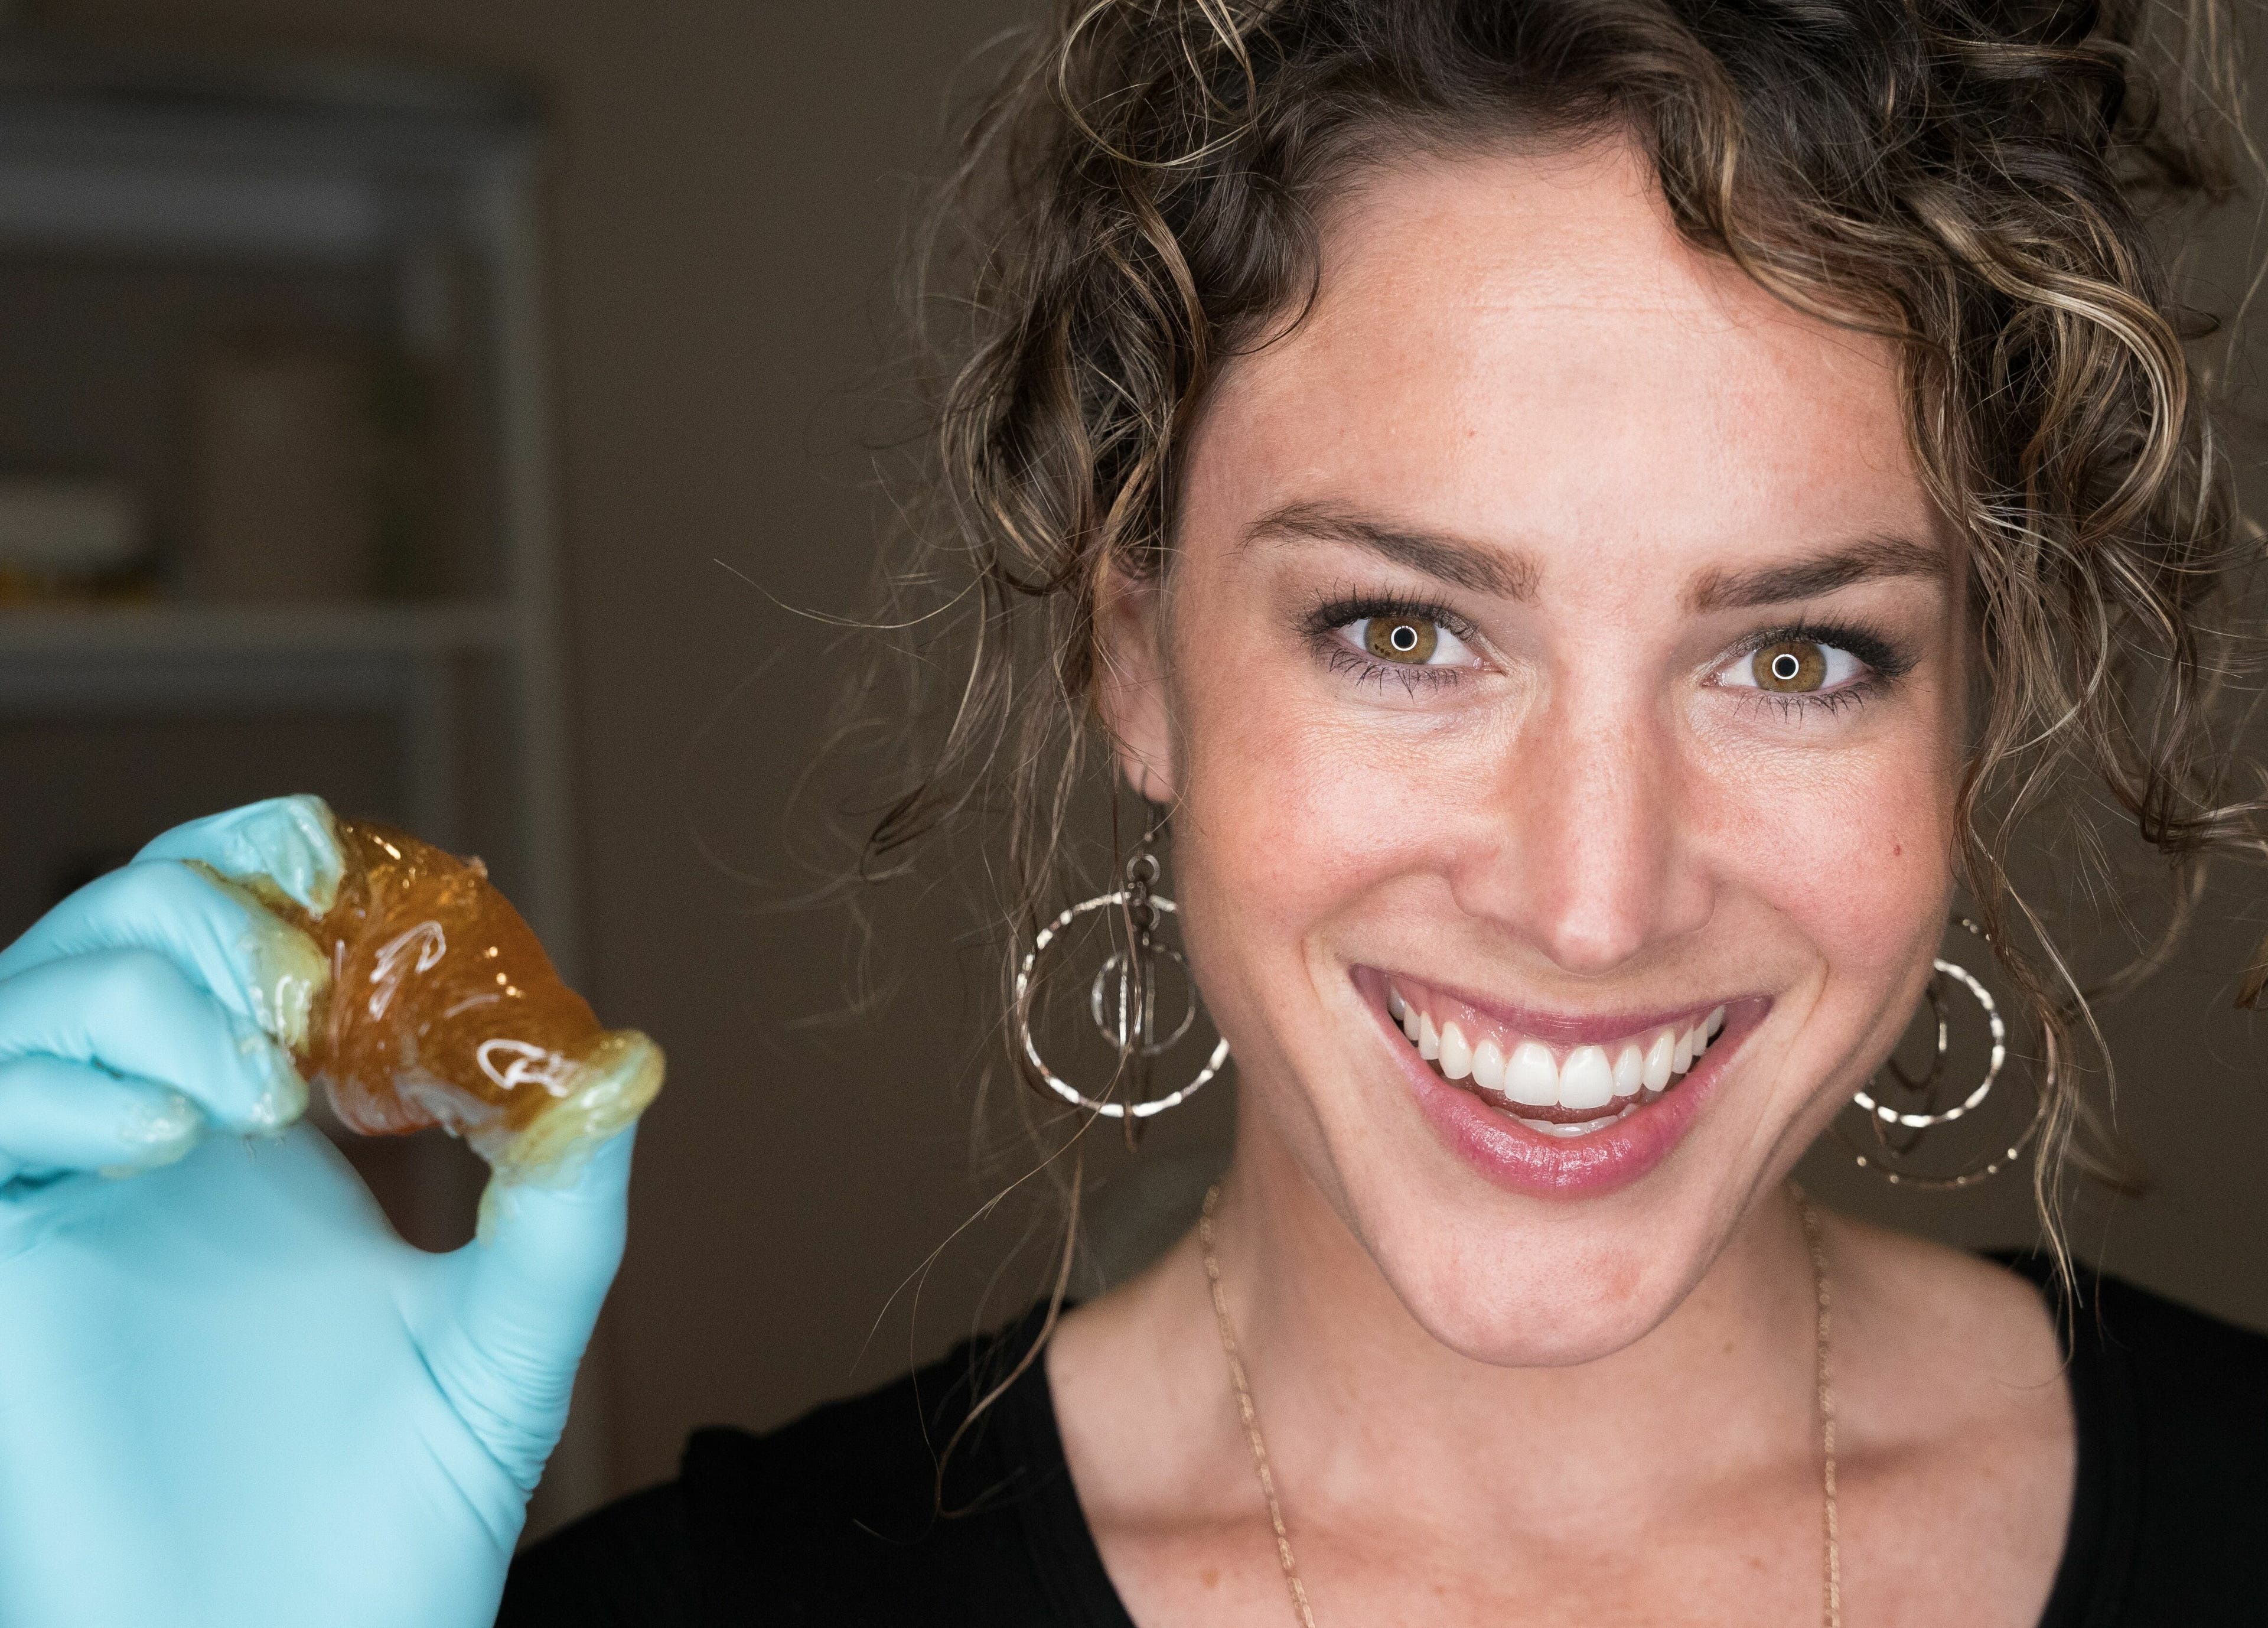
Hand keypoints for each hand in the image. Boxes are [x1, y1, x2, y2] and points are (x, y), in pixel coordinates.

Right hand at [0, 797, 638, 1627]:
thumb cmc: (401, 1513)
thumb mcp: (513, 1336)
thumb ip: (569, 1203)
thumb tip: (629, 1060)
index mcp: (273, 1128)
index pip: (235, 917)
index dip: (279, 855)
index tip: (365, 869)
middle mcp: (161, 1143)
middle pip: (124, 922)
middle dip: (210, 909)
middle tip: (307, 997)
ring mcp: (70, 1203)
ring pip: (31, 995)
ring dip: (144, 990)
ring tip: (254, 1083)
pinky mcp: (4, 1274)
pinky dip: (56, 1090)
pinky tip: (176, 1139)